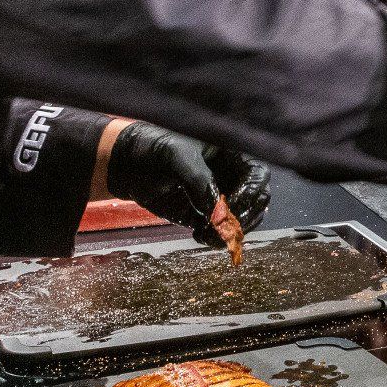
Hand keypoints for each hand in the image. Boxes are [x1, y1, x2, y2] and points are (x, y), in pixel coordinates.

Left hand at [104, 123, 270, 247]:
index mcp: (232, 154)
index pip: (258, 174)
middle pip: (257, 200)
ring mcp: (219, 197)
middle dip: (247, 215)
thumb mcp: (179, 156)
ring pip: (242, 219)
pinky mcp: (203, 214)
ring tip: (209, 234)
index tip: (233, 205)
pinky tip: (200, 237)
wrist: (128, 164)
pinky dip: (215, 238)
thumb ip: (199, 181)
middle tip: (227, 226)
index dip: (252, 191)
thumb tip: (217, 211)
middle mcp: (231, 176)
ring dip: (231, 231)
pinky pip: (220, 230)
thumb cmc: (156, 147)